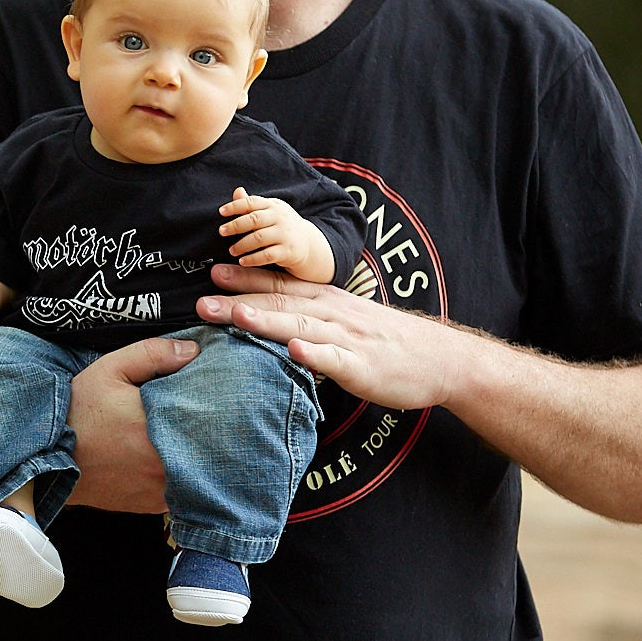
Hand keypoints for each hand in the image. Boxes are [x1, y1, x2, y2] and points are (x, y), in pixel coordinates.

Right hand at [62, 335, 198, 512]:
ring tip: (186, 436)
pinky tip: (170, 459)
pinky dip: (182, 476)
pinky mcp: (153, 505)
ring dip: (197, 455)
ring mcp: (161, 488)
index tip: (216, 394)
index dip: (215, 403)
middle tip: (207, 415)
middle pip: (207, 445)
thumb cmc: (78, 412)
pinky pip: (181, 490)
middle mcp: (165, 463)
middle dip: (211, 430)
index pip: (208, 414)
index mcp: (158, 426)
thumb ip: (153, 354)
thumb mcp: (110, 370)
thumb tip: (193, 350)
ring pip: (198, 471)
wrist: (48, 458)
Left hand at [197, 263, 452, 409]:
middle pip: (280, 304)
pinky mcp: (363, 366)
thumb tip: (266, 311)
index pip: (280, 285)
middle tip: (201, 300)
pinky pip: (336, 359)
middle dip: (239, 300)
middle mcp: (333, 314)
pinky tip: (294, 351)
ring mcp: (348, 339)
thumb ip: (308, 314)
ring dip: (267, 321)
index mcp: (327, 302)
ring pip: (301, 326)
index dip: (246, 279)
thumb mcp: (344, 318)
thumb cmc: (385, 340)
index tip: (212, 273)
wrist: (440, 358)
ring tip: (237, 315)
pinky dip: (315, 354)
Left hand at [218, 187, 333, 282]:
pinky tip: (242, 261)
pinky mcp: (288, 251)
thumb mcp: (269, 211)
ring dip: (242, 245)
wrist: (306, 242)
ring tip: (232, 250)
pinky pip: (267, 255)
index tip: (221, 212)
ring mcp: (285, 234)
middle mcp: (280, 218)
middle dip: (236, 225)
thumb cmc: (281, 224)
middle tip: (222, 231)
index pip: (252, 202)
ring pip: (259, 238)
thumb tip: (237, 191)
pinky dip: (253, 259)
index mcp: (273, 206)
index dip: (235, 206)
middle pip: (254, 219)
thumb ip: (251, 203)